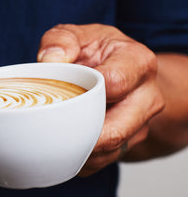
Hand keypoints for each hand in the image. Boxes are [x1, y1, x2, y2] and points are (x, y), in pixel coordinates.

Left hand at [37, 24, 164, 175]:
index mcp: (137, 62)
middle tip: (49, 125)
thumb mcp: (78, 35)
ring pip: (110, 150)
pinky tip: (61, 146)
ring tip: (52, 135)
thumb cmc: (95, 51)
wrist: (116, 70)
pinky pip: (104, 161)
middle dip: (80, 131)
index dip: (86, 90)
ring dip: (78, 149)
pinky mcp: (129, 143)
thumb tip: (50, 60)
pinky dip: (80, 159)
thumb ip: (61, 39)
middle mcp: (147, 96)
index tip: (62, 89)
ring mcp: (140, 124)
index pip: (116, 83)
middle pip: (116, 129)